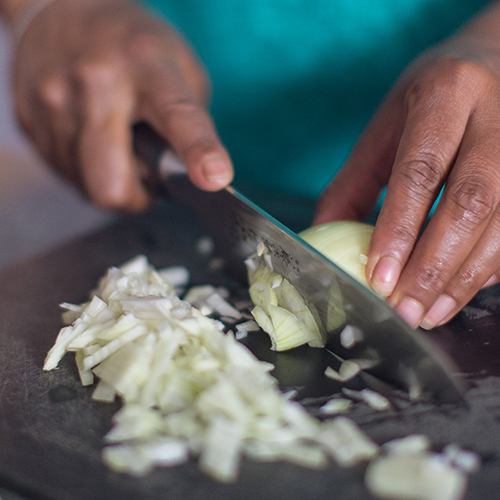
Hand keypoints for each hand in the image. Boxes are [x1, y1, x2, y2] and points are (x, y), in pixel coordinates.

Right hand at [12, 0, 232, 210]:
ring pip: (87, 187)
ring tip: (115, 144)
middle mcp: (96, 84)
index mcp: (149, 68)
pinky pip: (64, 173)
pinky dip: (85, 169)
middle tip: (144, 179)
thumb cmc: (132, 44)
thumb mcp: (179, 68)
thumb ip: (192, 122)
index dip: (199, 151)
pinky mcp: (28, 117)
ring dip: (109, 180)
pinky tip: (89, 139)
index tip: (215, 177)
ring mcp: (54, 102)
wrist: (59, 5)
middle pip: (111, 183)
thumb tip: (192, 175)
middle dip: (134, 198)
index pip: (178, 116)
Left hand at [314, 3, 499, 328]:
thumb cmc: (427, 99)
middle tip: (406, 309)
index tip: (380, 276)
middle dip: (435, 266)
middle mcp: (494, 115)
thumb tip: (324, 236)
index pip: (420, 170)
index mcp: (445, 93)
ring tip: (429, 313)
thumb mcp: (384, 128)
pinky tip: (460, 291)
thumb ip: (353, 184)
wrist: (491, 61)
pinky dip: (489, 268)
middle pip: (470, 201)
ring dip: (464, 278)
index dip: (400, 228)